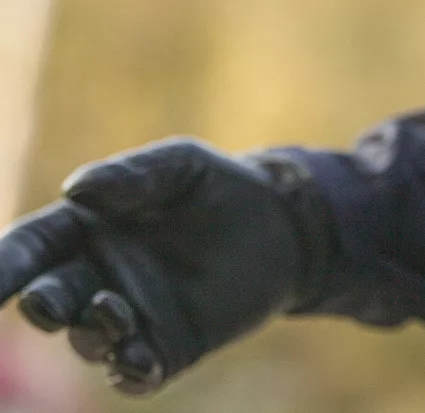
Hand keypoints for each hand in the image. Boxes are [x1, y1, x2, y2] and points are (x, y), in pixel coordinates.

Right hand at [0, 138, 331, 393]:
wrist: (283, 224)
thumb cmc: (221, 186)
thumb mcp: (182, 166)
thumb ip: (133, 174)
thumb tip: (77, 189)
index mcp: (86, 229)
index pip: (29, 247)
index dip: (2, 264)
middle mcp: (98, 278)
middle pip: (50, 299)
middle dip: (42, 304)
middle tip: (49, 303)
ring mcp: (132, 316)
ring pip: (89, 339)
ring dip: (92, 334)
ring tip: (117, 313)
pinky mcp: (170, 347)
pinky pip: (136, 371)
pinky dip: (131, 372)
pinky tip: (141, 362)